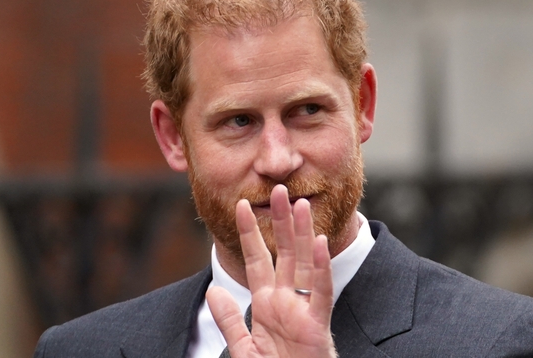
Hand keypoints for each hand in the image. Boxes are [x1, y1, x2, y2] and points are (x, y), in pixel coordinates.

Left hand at [207, 184, 336, 357]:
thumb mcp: (243, 350)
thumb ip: (229, 322)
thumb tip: (213, 293)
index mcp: (266, 305)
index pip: (257, 261)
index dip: (249, 234)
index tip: (241, 205)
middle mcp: (285, 302)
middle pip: (283, 253)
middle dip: (281, 222)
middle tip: (279, 190)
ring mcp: (303, 311)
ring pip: (303, 264)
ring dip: (302, 234)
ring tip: (300, 205)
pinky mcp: (317, 325)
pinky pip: (320, 292)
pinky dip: (319, 268)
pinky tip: (318, 243)